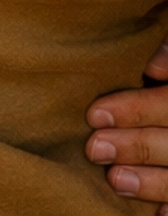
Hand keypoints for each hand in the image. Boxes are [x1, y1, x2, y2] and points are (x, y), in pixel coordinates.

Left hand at [86, 41, 167, 198]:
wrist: (165, 112)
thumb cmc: (160, 79)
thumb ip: (166, 55)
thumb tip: (150, 63)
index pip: (167, 102)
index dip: (136, 110)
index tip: (94, 114)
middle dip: (136, 147)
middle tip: (95, 148)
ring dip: (151, 182)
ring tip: (116, 180)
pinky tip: (154, 214)